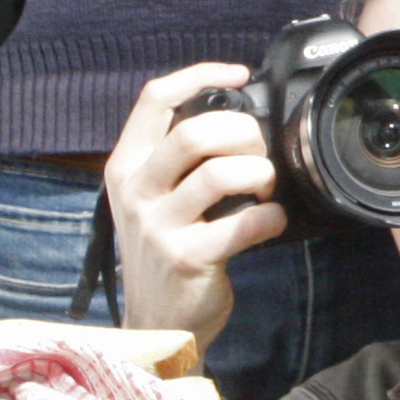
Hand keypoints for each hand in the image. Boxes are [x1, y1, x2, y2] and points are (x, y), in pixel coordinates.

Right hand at [100, 62, 287, 343]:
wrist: (156, 324)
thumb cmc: (167, 251)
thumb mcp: (153, 199)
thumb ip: (177, 161)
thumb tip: (237, 118)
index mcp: (126, 167)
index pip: (154, 99)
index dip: (200, 75)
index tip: (238, 76)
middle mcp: (136, 191)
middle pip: (194, 132)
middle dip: (244, 133)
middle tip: (260, 152)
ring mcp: (158, 226)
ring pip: (219, 173)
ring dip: (259, 173)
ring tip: (267, 188)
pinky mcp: (187, 258)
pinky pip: (243, 223)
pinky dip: (271, 217)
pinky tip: (272, 222)